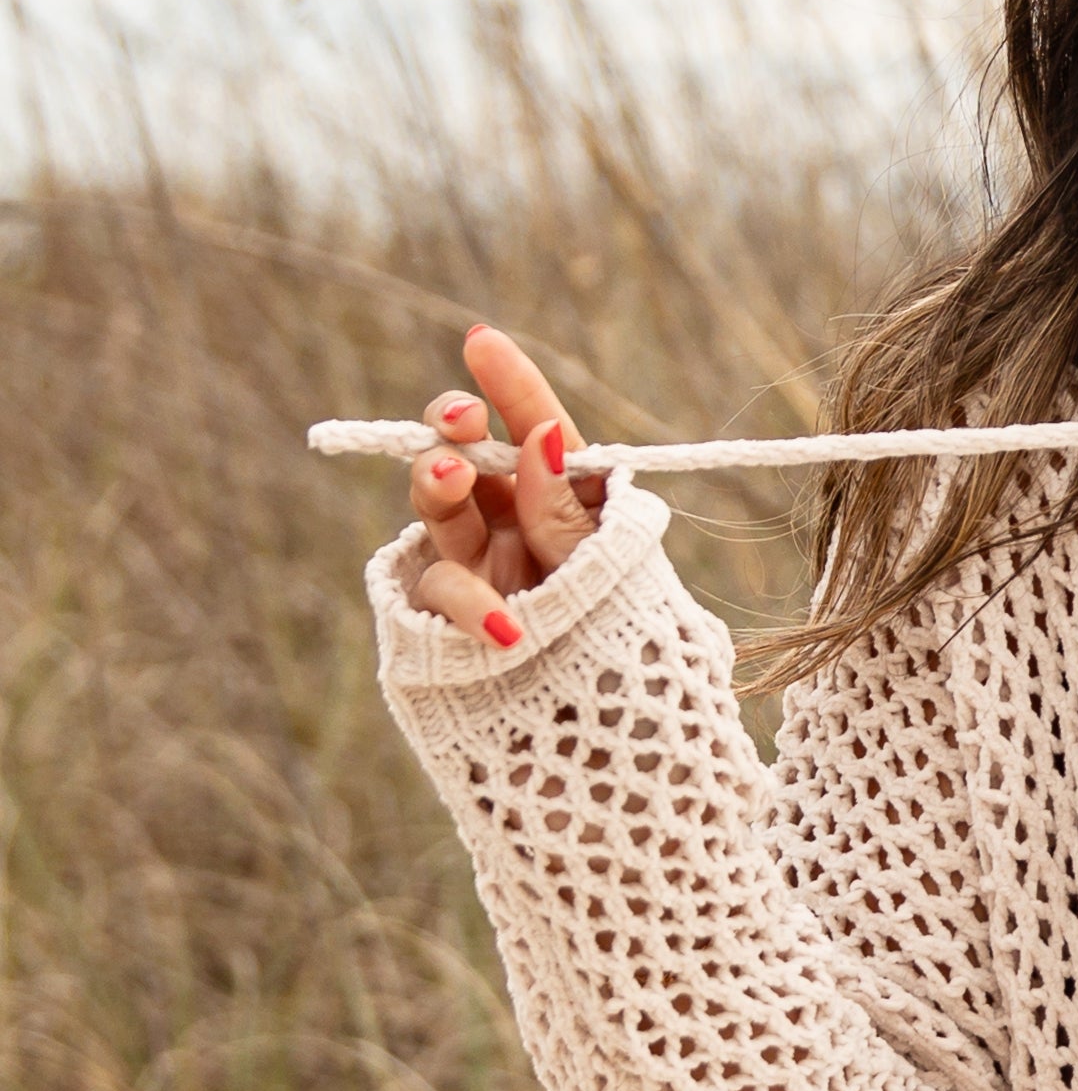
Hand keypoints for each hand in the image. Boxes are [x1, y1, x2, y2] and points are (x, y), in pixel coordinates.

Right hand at [403, 324, 610, 652]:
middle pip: (471, 457)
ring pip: (440, 509)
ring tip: (452, 476)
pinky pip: (442, 593)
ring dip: (440, 485)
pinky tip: (504, 630)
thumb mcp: (609, 579)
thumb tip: (542, 437)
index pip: (539, 432)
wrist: (614, 750)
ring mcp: (479, 571)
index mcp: (568, 506)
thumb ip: (565, 518)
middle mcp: (516, 529)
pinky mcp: (448, 620)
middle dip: (457, 428)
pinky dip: (468, 607)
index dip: (511, 386)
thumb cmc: (624, 654)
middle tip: (460, 422)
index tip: (481, 340)